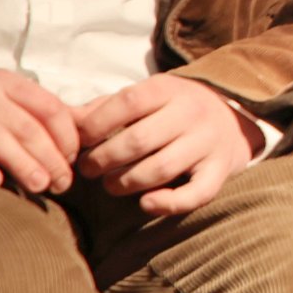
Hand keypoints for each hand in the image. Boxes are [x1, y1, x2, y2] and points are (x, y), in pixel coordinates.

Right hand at [0, 69, 78, 193]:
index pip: (50, 108)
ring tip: (41, 187)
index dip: (68, 137)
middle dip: (51, 157)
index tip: (74, 161)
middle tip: (63, 184)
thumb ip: (38, 111)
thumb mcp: (1, 97)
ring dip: (22, 164)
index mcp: (6, 83)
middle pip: (27, 127)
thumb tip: (87, 129)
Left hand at [73, 75, 264, 214]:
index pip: (127, 103)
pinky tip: (146, 203)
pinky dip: (168, 203)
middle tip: (87, 169)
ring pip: (161, 169)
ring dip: (125, 183)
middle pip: (138, 140)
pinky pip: (196, 193)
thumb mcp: (144, 98)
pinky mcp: (220, 170)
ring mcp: (207, 142)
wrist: (232, 116)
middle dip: (102, 160)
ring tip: (110, 185)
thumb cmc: (172, 109)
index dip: (95, 126)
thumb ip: (103, 109)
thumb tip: (59, 119)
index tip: (78, 143)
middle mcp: (191, 113)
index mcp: (168, 89)